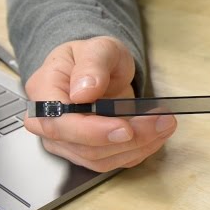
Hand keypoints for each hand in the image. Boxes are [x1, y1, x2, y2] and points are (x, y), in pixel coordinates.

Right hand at [23, 36, 176, 171]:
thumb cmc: (93, 58)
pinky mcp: (87, 153)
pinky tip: (157, 133)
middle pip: (86, 147)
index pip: (61, 124)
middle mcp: (49, 123)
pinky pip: (114, 161)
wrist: (99, 70)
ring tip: (165, 123)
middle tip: (162, 120)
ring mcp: (67, 142)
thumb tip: (84, 92)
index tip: (126, 128)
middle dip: (130, 138)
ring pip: (102, 159)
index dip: (94, 132)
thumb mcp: (99, 48)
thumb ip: (93, 66)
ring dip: (140, 145)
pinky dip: (140, 150)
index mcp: (45, 92)